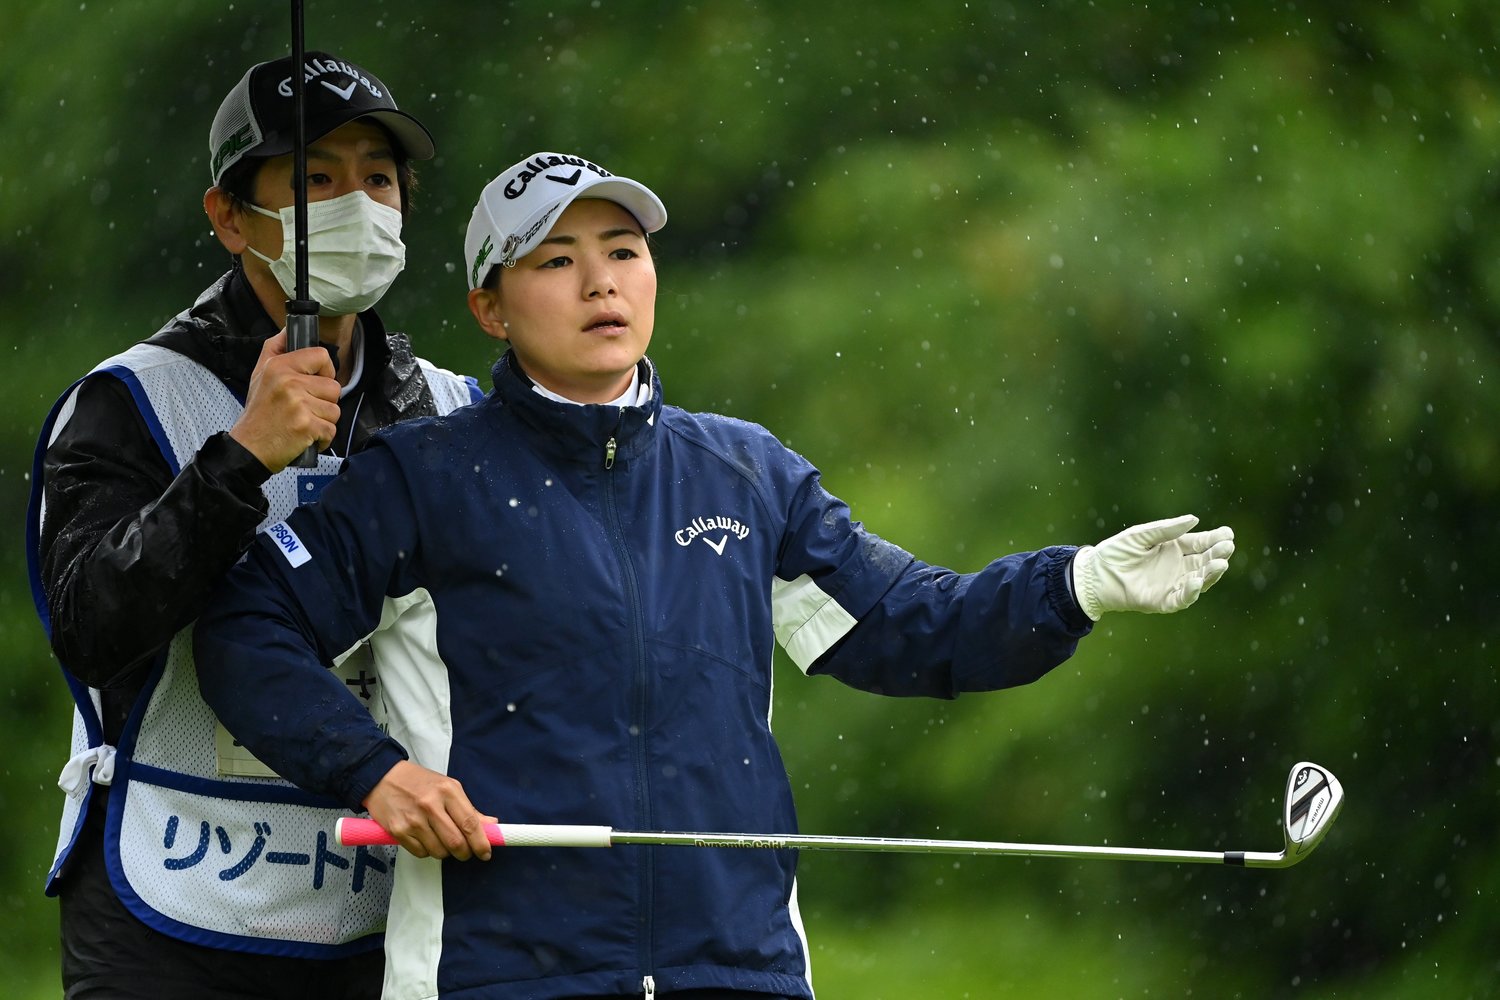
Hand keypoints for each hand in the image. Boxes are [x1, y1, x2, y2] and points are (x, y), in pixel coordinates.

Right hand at [228, 331, 340, 472]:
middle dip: (324, 402)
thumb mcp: (260, 374)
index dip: (325, 371)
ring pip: (335, 410)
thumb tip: (289, 328)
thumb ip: (275, 348)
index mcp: (279, 366)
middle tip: (303, 410)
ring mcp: (298, 404)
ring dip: (323, 421)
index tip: (315, 383)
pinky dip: (322, 438)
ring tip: (302, 423)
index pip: (321, 356)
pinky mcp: (306, 426)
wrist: (248, 447)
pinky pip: (331, 430)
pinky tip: (305, 437)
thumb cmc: (259, 412)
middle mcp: (289, 382)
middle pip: (334, 387)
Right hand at [363, 760, 498, 860]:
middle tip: (464, 852)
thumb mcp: (448, 787)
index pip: (470, 823)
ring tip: (440, 839)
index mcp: (448, 791)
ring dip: (444, 852)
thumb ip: (469, 809)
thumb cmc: (418, 782)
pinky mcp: (398, 831)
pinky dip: (426, 851)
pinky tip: (424, 838)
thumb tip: (491, 824)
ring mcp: (413, 819)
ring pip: (439, 851)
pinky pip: (421, 852)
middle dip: (464, 853)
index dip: (481, 843)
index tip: (486, 853)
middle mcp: (431, 805)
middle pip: (456, 842)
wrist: (383, 777)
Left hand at [1071, 514, 1234, 620]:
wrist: (1094, 574)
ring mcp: (1172, 584)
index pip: (1200, 543)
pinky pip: (1181, 599)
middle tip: (1228, 547)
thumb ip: (1166, 529)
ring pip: (1199, 580)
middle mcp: (1177, 567)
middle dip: (1218, 554)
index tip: (1228, 533)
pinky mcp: (1162, 601)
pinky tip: (1196, 581)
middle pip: (1204, 561)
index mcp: (1174, 548)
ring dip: (1211, 573)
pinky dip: (1190, 592)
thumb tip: (1194, 519)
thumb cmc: (1116, 552)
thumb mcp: (1141, 535)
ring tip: (1221, 563)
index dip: (1215, 539)